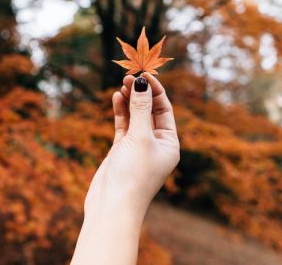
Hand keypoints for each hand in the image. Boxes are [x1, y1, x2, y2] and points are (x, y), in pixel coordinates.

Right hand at [84, 72, 179, 217]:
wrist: (112, 207)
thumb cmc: (132, 174)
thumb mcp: (140, 137)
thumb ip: (140, 108)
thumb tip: (143, 83)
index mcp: (169, 143)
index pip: (164, 109)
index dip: (155, 90)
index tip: (144, 74)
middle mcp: (156, 143)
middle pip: (149, 111)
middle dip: (140, 93)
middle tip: (128, 77)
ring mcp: (138, 146)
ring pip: (135, 116)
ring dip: (129, 100)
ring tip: (122, 84)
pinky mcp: (122, 149)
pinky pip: (123, 125)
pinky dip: (120, 111)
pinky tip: (116, 97)